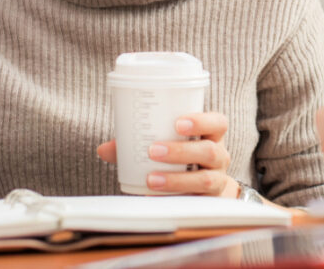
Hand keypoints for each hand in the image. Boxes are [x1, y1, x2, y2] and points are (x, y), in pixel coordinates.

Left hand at [97, 112, 239, 196]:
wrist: (203, 188)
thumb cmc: (182, 158)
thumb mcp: (168, 144)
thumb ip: (137, 143)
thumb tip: (104, 149)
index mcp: (212, 136)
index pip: (218, 123)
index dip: (202, 121)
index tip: (178, 123)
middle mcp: (219, 156)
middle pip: (210, 151)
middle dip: (181, 151)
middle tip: (153, 151)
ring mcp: (217, 180)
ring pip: (205, 179)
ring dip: (176, 179)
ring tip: (151, 178)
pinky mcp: (208, 201)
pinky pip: (195, 201)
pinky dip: (173, 198)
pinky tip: (153, 197)